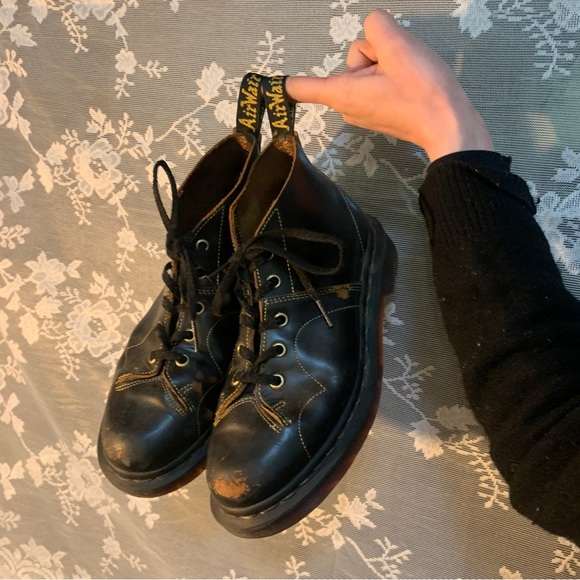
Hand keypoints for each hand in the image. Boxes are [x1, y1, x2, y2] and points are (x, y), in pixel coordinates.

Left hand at [285, 10, 493, 160]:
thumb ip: (376, 27)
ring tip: (408, 79)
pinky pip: (379, 80)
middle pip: (352, 59)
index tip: (273, 88)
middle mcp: (348, 105)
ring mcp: (364, 109)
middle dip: (376, 53)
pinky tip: (410, 84)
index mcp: (343, 93)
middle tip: (398, 69)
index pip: (305, 87)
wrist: (449, 125)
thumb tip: (374, 30)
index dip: (290, 83)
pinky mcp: (380, 110)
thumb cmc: (423, 93)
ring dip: (389, 63)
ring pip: (369, 66)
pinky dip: (394, 75)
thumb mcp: (398, 46)